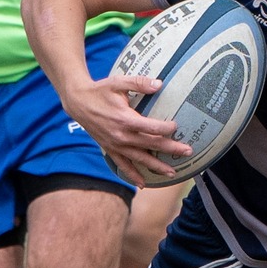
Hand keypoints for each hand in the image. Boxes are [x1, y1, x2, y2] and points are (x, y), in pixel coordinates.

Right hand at [64, 73, 192, 184]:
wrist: (78, 102)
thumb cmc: (100, 90)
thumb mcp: (119, 82)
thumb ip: (139, 82)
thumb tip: (159, 84)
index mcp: (125, 119)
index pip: (152, 128)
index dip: (167, 128)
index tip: (177, 126)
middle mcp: (122, 135)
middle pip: (151, 145)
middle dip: (171, 149)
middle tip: (188, 151)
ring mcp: (115, 145)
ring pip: (140, 159)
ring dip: (157, 166)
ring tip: (173, 173)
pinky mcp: (109, 149)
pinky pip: (123, 165)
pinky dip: (132, 175)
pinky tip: (143, 184)